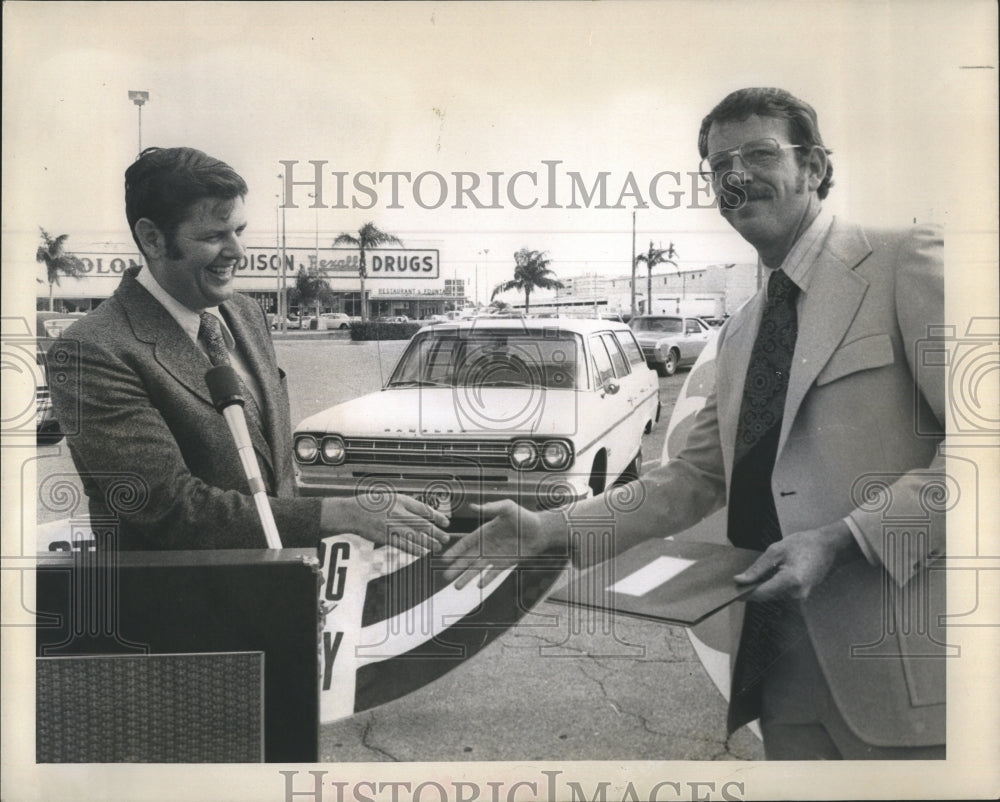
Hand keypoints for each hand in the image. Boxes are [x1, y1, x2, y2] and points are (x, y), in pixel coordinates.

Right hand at [321, 494, 449, 555]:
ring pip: (414, 536)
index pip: (424, 509)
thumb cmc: (372, 504)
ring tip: (438, 547)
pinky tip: (423, 552)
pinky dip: (414, 549)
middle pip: (422, 524)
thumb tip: (425, 513)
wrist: (352, 512)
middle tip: (446, 538)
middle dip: (436, 532)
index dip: (437, 516)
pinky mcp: (384, 536)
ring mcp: (391, 525)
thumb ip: (406, 504)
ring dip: (428, 543)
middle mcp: (397, 512)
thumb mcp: (390, 497)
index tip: (446, 522)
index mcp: (400, 500)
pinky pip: (403, 544)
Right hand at [440, 500, 558, 588]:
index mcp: (484, 532)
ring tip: (457, 587)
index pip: (466, 543)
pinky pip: (493, 573)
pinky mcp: (506, 563)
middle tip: (445, 577)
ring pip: (478, 569)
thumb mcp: (507, 508)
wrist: (542, 530)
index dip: (455, 551)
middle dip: (457, 568)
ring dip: (467, 577)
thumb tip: (472, 506)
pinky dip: (486, 579)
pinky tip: (478, 586)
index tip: (444, 559)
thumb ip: (490, 508)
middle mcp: (487, 545)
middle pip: (468, 559)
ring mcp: (496, 555)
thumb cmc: (524, 517)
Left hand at [734, 520, 861, 601]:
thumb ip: (757, 568)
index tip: (731, 592)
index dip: (745, 593)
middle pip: (766, 596)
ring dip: (761, 587)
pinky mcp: (801, 594)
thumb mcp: (776, 551)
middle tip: (737, 582)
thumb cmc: (805, 544)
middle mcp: (797, 593)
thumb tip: (740, 580)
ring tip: (752, 576)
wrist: (828, 546)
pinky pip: (781, 592)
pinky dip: (771, 585)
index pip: (761, 593)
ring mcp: (801, 596)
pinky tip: (767, 575)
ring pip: (772, 595)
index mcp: (791, 581)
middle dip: (751, 589)